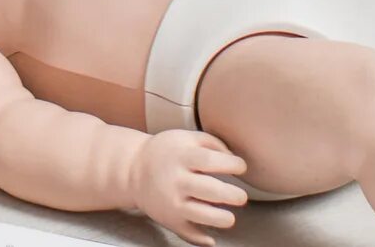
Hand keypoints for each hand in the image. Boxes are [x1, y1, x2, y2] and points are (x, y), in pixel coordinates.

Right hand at [130, 128, 247, 245]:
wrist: (133, 170)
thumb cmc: (165, 152)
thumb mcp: (185, 137)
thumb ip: (212, 143)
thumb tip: (235, 160)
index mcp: (181, 156)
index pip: (210, 161)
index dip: (231, 164)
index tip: (241, 167)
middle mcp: (176, 180)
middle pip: (209, 190)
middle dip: (232, 195)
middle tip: (241, 197)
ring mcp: (172, 202)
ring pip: (200, 215)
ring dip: (220, 219)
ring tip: (229, 217)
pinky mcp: (169, 219)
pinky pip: (187, 233)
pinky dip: (201, 239)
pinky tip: (211, 237)